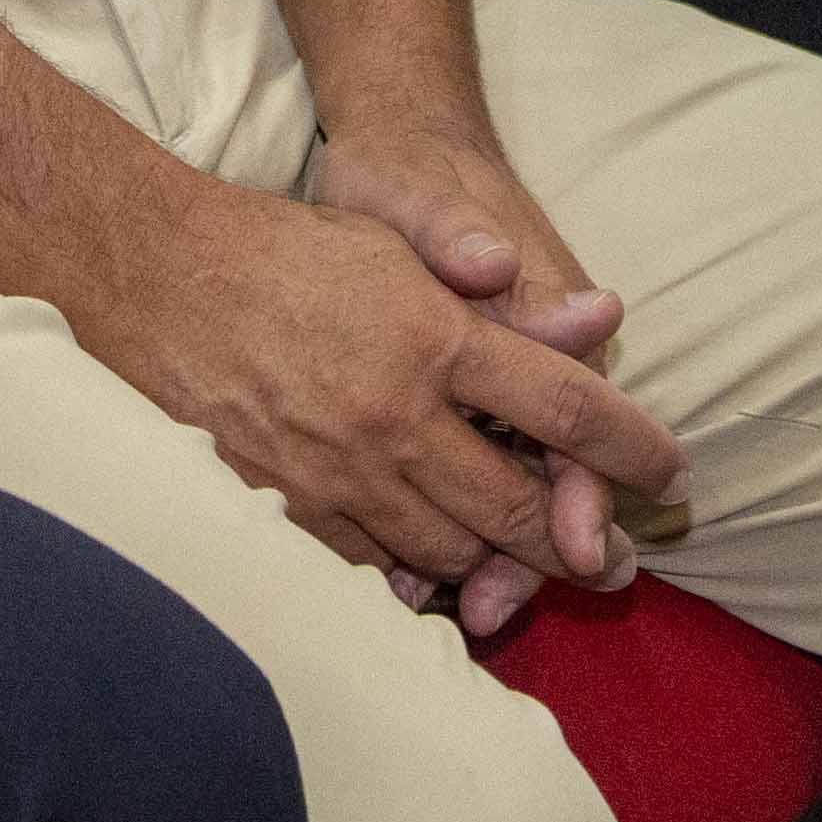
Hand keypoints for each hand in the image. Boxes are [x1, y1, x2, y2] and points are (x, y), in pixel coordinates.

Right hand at [63, 160, 675, 635]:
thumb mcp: (398, 243)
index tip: (671, 474)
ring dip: (496, 563)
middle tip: (612, 560)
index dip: (634, 448)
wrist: (149, 276)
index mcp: (434, 338)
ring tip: (522, 564)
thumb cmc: (283, 251)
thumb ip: (497, 288)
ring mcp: (338, 472)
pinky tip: (428, 571)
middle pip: (520, 508)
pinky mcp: (285, 508)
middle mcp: (396, 416)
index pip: (569, 406)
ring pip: (452, 553)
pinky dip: (412, 577)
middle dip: (576, 541)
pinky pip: (371, 572)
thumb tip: (601, 317)